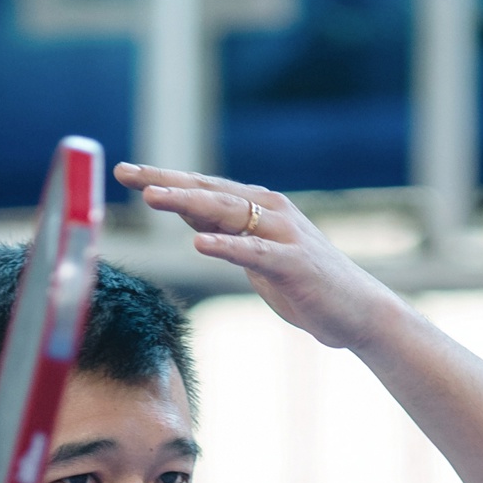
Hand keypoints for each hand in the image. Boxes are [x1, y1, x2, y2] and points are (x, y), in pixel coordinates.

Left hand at [115, 161, 399, 352]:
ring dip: (188, 203)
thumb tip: (188, 214)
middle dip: (164, 181)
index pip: (202, 187)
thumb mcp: (255, 256)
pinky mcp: (293, 264)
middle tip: (125, 172)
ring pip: (227, 213)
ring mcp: (283, 235)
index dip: (163, 178)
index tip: (125, 171)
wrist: (357, 311)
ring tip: (152, 198)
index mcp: (257, 207)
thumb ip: (226, 233)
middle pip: (207, 191)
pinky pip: (254, 253)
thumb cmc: (304, 285)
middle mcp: (269, 210)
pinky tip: (199, 245)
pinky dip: (226, 247)